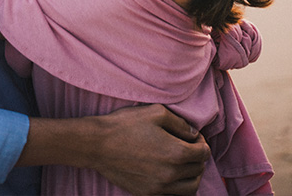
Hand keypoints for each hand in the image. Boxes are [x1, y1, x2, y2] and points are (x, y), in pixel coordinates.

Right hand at [90, 105, 208, 194]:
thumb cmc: (124, 125)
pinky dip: (176, 187)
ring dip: (191, 176)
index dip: (201, 142)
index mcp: (177, 152)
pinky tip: (168, 175)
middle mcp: (172, 173)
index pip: (204, 153)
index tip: (193, 137)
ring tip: (182, 165)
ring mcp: (160, 186)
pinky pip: (172, 195)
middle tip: (187, 148)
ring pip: (190, 188)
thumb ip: (180, 123)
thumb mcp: (155, 112)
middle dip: (197, 157)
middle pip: (198, 169)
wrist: (96, 144)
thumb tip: (193, 134)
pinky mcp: (147, 193)